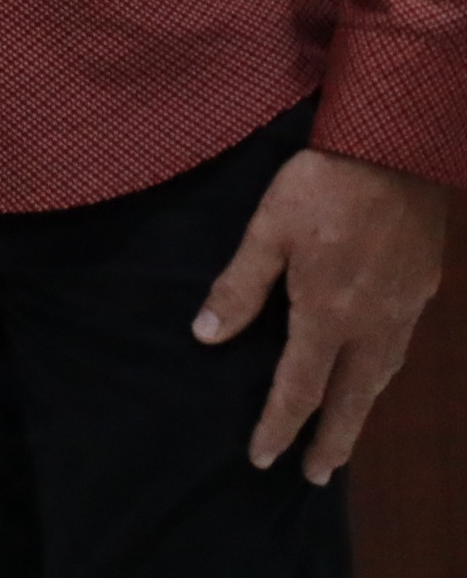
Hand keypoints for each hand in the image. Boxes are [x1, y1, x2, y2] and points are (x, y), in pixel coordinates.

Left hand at [196, 145, 449, 482]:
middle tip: (317, 478)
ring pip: (381, 378)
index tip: (263, 458)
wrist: (395, 151)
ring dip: (360, 412)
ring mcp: (403, 310)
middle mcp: (371, 324)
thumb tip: (206, 336)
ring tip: (343, 435)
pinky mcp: (422, 290)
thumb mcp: (268, 229)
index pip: (298, 387)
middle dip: (332, 441)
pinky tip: (372, 374)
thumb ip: (239, 285)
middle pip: (350, 399)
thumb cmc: (321, 186)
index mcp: (327, 314)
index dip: (279, 426)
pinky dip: (381, 376)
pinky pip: (399, 350)